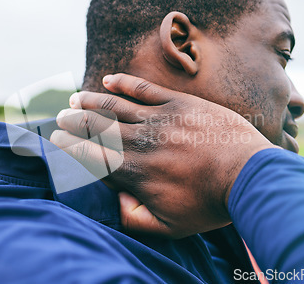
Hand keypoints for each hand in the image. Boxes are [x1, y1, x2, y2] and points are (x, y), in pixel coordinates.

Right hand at [50, 73, 275, 237]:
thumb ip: (132, 217)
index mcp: (134, 171)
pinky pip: (144, 89)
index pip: (92, 155)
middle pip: (97, 127)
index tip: (56, 139)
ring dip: (91, 101)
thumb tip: (111, 201)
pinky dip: (124, 82)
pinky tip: (109, 79)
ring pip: (114, 105)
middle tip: (60, 117)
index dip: (70, 146)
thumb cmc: (208, 203)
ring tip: (74, 99)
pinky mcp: (178, 102)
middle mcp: (139, 141)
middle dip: (74, 121)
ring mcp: (158, 118)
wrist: (247, 174)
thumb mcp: (168, 225)